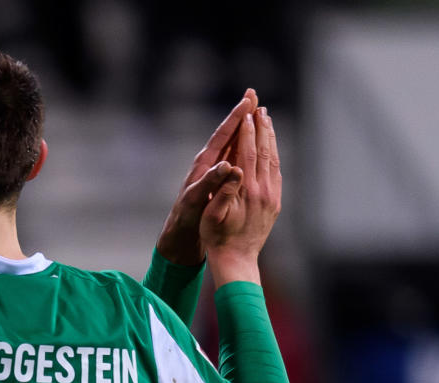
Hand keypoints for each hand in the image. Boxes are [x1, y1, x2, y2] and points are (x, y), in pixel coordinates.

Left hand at [156, 90, 257, 265]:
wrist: (181, 232)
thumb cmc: (187, 217)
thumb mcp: (197, 200)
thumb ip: (211, 182)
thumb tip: (228, 165)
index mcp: (203, 165)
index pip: (221, 136)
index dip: (234, 118)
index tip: (247, 101)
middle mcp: (208, 164)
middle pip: (228, 133)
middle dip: (240, 114)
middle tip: (253, 93)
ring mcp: (214, 170)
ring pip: (233, 143)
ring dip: (245, 126)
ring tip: (257, 110)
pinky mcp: (219, 179)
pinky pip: (236, 156)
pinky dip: (245, 145)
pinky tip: (255, 139)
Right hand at [200, 106, 280, 284]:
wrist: (237, 259)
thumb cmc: (217, 238)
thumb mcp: (213, 216)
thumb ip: (223, 191)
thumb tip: (233, 169)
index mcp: (246, 191)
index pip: (249, 153)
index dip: (248, 132)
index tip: (247, 113)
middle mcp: (263, 191)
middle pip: (265, 152)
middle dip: (263, 128)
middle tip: (261, 108)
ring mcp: (272, 197)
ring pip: (274, 160)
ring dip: (271, 138)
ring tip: (268, 120)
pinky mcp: (275, 203)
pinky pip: (277, 173)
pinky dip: (275, 155)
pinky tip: (272, 147)